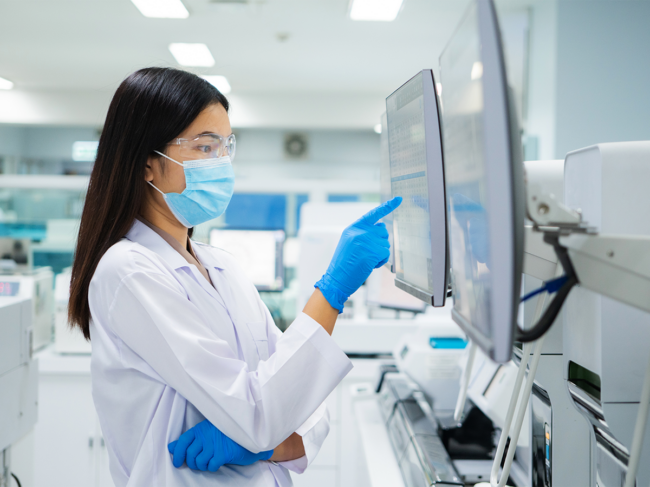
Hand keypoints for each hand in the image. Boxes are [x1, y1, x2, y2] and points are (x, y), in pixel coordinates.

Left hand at [168, 420, 272, 471]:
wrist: (249, 433)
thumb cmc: (226, 433)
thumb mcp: (206, 433)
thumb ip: (189, 440)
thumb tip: (171, 446)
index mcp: (201, 429)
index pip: (183, 441)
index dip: (177, 454)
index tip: (177, 462)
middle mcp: (206, 435)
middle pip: (190, 455)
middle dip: (192, 463)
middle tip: (198, 463)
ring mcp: (215, 444)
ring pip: (199, 462)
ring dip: (202, 466)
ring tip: (209, 462)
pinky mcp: (224, 453)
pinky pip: (211, 465)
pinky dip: (212, 467)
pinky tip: (217, 463)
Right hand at [315, 197, 401, 311]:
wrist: (336, 279)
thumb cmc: (344, 264)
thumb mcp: (349, 242)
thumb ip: (363, 233)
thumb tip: (382, 229)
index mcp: (353, 228)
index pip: (373, 214)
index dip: (387, 206)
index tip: (399, 199)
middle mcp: (360, 231)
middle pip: (383, 231)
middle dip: (380, 242)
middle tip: (368, 253)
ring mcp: (366, 241)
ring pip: (386, 244)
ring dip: (380, 254)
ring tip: (366, 260)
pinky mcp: (372, 252)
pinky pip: (386, 254)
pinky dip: (381, 261)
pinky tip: (370, 265)